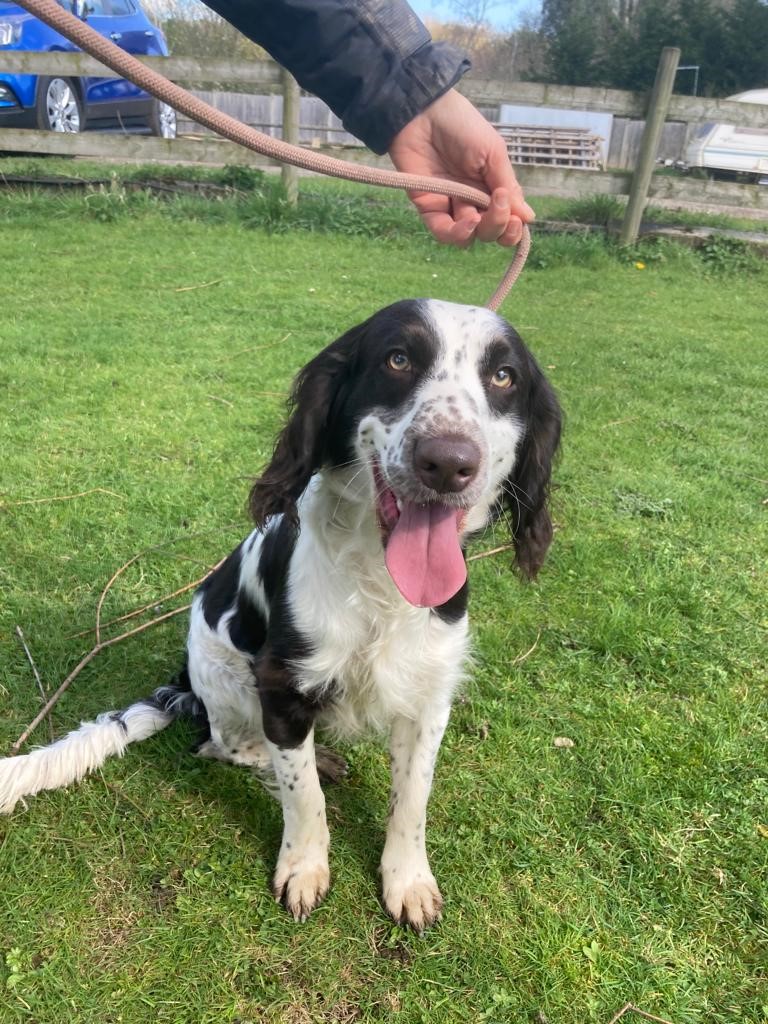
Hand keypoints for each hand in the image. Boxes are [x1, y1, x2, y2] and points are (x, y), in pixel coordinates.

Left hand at [387, 89, 534, 247]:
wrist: (424, 113)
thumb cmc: (462, 125)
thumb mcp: (494, 153)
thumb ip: (509, 187)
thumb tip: (528, 217)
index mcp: (492, 188)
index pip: (507, 221)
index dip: (513, 229)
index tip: (517, 219)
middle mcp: (473, 201)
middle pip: (490, 232)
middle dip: (499, 226)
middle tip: (499, 206)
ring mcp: (451, 205)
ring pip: (469, 237)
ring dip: (480, 231)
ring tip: (478, 215)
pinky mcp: (429, 207)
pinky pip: (444, 233)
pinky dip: (457, 234)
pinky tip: (467, 223)